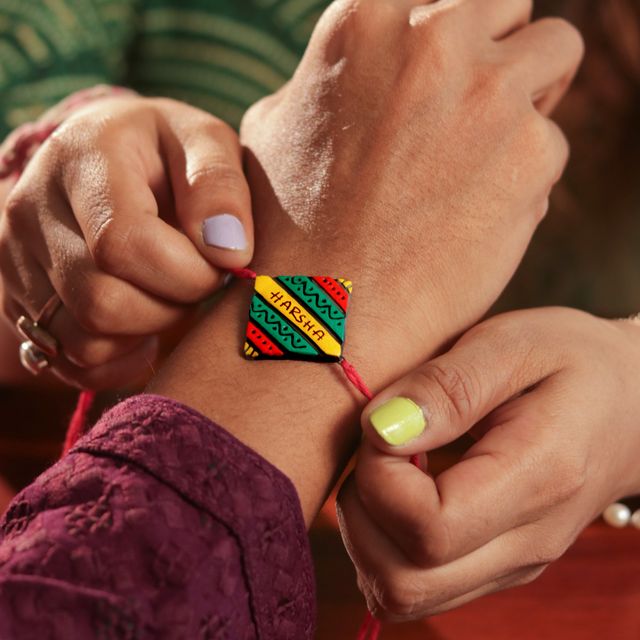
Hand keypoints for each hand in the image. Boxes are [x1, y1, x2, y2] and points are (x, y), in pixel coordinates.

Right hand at [0, 96, 253, 388]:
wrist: (112, 161)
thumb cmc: (170, 152)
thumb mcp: (207, 142)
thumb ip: (220, 187)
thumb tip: (228, 252)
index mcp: (81, 158)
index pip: (122, 244)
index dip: (186, 273)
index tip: (219, 264)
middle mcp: (32, 211)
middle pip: (102, 303)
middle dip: (170, 306)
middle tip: (194, 280)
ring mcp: (17, 261)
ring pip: (85, 342)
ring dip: (147, 332)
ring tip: (168, 294)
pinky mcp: (21, 301)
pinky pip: (72, 362)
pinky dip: (120, 359)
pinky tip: (145, 325)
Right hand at [241, 0, 582, 381]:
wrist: (322, 313)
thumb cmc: (291, 228)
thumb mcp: (281, 126)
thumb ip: (340, 77)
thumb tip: (379, 65)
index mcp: (367, 19)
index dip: (454, 42)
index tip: (448, 82)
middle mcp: (433, 39)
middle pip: (512, 8)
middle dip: (499, 54)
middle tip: (474, 115)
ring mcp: (488, 94)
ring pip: (553, 57)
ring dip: (527, 100)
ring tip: (478, 164)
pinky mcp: (530, 154)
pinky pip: (550, 145)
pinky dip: (523, 176)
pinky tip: (472, 216)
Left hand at [337, 308, 639, 619]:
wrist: (630, 401)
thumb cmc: (572, 361)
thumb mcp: (513, 345)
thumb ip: (447, 387)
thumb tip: (380, 429)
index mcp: (537, 481)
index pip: (427, 529)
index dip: (379, 477)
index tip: (383, 424)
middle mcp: (525, 544)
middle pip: (404, 583)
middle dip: (362, 512)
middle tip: (380, 448)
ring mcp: (510, 565)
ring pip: (401, 594)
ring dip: (367, 531)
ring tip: (390, 466)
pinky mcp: (495, 566)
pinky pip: (415, 585)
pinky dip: (384, 545)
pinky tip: (402, 490)